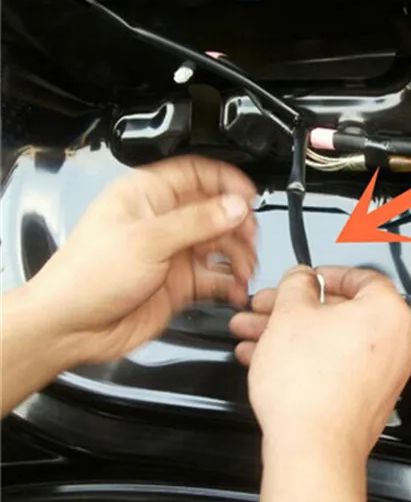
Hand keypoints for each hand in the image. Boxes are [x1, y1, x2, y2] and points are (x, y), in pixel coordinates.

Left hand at [24, 155, 257, 366]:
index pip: (197, 174)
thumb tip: (234, 206)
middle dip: (238, 224)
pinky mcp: (179, 282)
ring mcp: (172, 252)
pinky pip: (216, 277)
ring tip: (244, 269)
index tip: (248, 197)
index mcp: (147, 195)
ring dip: (239, 256)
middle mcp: (162, 220)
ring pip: (221, 245)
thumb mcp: (147, 240)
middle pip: (216, 211)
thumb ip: (197, 222)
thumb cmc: (86, 276)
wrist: (70, 327)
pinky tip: (234, 289)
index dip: (226, 181)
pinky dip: (230, 283)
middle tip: (249, 238)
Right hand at [229, 266, 410, 458]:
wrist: (314, 447)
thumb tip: (301, 278)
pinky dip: (305, 360)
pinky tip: (268, 360)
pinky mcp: (368, 400)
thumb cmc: (310, 388)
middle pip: (341, 313)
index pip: (363, 277)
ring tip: (256, 334)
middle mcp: (396, 343)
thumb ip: (296, 285)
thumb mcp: (291, 315)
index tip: (306, 278)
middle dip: (294, 309)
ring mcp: (384, 375)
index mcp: (388, 313)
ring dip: (291, 334)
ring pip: (333, 341)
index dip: (326, 274)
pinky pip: (336, 367)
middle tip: (267, 308)